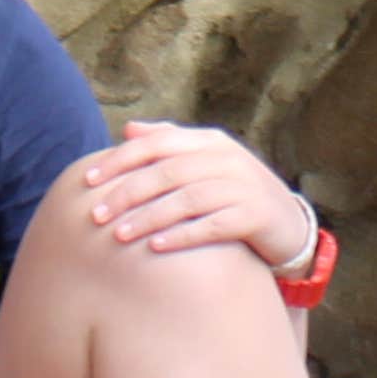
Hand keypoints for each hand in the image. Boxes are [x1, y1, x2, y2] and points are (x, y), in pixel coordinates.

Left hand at [83, 120, 321, 267]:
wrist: (288, 223)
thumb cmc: (234, 193)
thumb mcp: (206, 163)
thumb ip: (170, 144)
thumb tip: (129, 130)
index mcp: (210, 142)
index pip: (158, 142)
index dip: (120, 160)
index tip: (88, 181)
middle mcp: (227, 159)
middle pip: (168, 171)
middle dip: (128, 193)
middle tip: (97, 215)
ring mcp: (243, 187)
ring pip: (187, 199)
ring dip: (149, 217)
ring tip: (119, 235)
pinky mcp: (255, 216)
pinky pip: (213, 226)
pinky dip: (182, 235)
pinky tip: (156, 247)